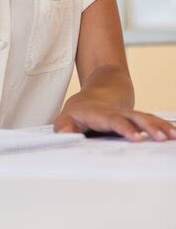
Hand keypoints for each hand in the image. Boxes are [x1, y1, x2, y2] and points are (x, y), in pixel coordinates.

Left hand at [54, 92, 175, 141]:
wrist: (100, 90)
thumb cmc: (82, 109)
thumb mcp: (67, 117)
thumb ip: (64, 127)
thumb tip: (65, 135)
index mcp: (100, 114)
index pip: (113, 120)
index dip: (124, 128)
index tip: (136, 138)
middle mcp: (118, 113)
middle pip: (135, 118)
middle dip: (148, 127)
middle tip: (160, 138)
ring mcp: (130, 114)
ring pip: (146, 118)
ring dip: (159, 126)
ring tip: (172, 136)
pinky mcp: (138, 118)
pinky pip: (152, 121)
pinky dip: (164, 126)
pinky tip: (174, 134)